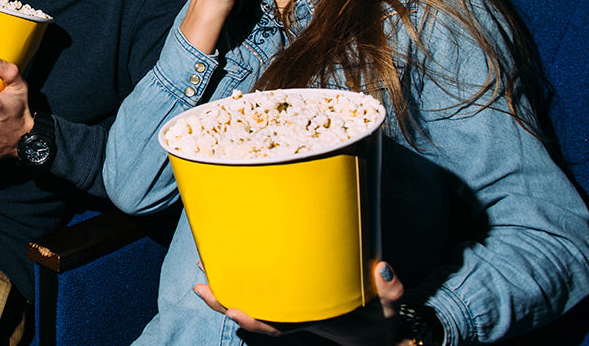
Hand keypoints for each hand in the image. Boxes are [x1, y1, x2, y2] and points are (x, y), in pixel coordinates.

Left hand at [194, 261, 408, 345]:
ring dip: (224, 285)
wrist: (373, 328)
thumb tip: (381, 267)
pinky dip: (240, 275)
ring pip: (251, 298)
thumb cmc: (378, 316)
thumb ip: (388, 289)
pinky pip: (260, 286)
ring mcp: (290, 303)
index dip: (255, 321)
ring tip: (201, 268)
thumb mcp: (388, 305)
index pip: (279, 325)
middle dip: (225, 300)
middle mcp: (295, 313)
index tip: (233, 312)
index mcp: (313, 319)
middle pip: (254, 311)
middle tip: (200, 285)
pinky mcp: (289, 290)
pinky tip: (222, 259)